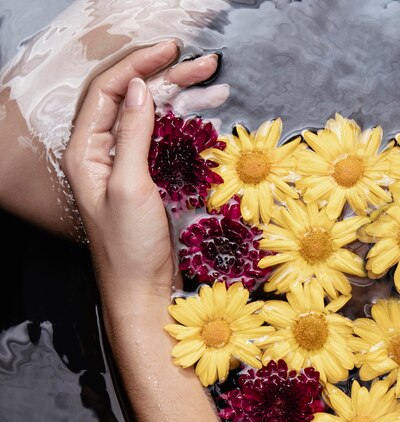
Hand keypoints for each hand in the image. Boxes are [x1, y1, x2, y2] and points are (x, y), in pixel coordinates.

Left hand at [62, 41, 223, 308]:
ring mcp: (128, 167)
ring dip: (183, 101)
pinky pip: (166, 143)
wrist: (143, 291)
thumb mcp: (128, 186)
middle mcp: (104, 155)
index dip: (138, 66)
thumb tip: (140, 89)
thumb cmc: (129, 248)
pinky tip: (210, 118)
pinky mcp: (149, 181)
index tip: (171, 53)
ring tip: (215, 86)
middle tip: (204, 65)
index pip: (109, 93)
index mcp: (86, 153)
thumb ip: (132, 134)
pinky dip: (188, 127)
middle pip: (134, 101)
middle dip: (168, 80)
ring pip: (154, 120)